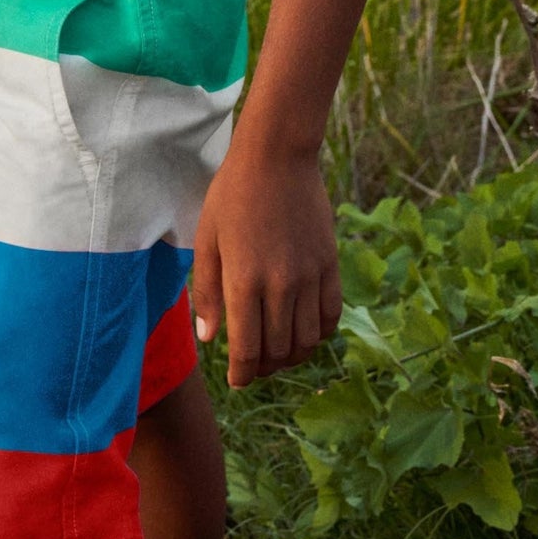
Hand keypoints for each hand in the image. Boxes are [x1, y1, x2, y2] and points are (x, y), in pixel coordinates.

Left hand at [191, 145, 341, 386]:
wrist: (277, 158)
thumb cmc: (232, 195)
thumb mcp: (207, 240)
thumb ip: (208, 292)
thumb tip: (210, 339)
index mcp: (243, 280)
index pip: (247, 349)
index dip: (242, 373)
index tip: (238, 381)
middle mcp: (280, 285)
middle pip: (278, 351)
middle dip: (264, 369)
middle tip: (254, 367)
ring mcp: (310, 276)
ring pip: (307, 341)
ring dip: (292, 357)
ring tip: (278, 355)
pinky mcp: (330, 265)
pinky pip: (331, 316)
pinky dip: (318, 335)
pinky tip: (304, 333)